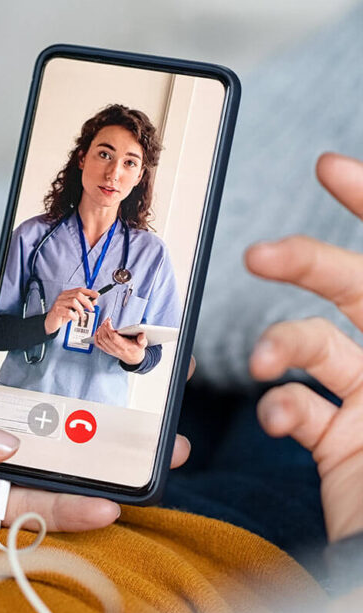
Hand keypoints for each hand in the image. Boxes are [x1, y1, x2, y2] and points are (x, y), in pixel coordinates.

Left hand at [0, 264, 193, 553]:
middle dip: (96, 360)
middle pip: (46, 369)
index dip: (32, 272)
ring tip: (155, 440)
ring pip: (58, 438)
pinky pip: (38, 500)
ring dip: (104, 440)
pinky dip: (73, 504)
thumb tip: (3, 443)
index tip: (83, 258)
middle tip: (147, 354)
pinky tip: (109, 502)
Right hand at [44, 287, 96, 333]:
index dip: (89, 292)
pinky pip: (68, 312)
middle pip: (78, 294)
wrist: (50, 323)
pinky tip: (74, 318)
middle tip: (91, 309)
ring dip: (80, 310)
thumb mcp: (75, 310)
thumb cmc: (62, 315)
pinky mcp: (57, 310)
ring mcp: (59, 303)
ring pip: (74, 302)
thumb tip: (94, 301)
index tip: (97, 295)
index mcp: (67, 294)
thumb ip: (84, 305)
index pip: (80, 289)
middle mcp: (62, 296)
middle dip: (87, 302)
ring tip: (81, 315)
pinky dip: (74, 316)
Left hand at [93, 317, 146, 364]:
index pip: (113, 337)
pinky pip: (98, 344)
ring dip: (100, 331)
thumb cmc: (137, 349)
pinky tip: (97, 331)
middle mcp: (116, 349)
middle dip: (104, 327)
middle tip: (106, 320)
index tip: (108, 321)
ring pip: (101, 340)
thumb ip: (143, 340)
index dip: (109, 328)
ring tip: (103, 324)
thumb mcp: (142, 344)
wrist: (133, 359)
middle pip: (105, 337)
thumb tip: (142, 335)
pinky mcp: (107, 350)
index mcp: (124, 346)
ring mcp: (110, 350)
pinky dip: (96, 337)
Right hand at [246, 152, 362, 541]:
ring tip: (262, 366)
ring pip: (318, 345)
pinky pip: (298, 405)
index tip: (331, 169)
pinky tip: (282, 425)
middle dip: (306, 262)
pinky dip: (276, 406)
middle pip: (359, 289)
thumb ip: (354, 369)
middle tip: (259, 255)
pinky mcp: (341, 443)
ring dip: (279, 345)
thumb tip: (308, 350)